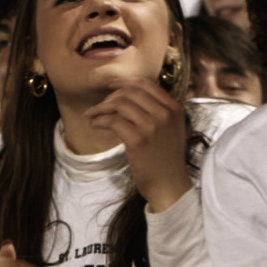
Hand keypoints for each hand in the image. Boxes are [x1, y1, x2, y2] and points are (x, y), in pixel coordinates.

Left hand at [91, 83, 189, 211]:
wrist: (169, 185)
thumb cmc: (167, 158)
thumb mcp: (171, 129)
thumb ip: (158, 110)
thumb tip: (130, 94)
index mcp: (174, 108)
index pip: (146, 83)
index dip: (125, 82)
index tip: (110, 86)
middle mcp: (164, 114)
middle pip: (131, 91)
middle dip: (111, 96)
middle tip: (100, 106)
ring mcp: (151, 126)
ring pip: (120, 104)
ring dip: (101, 108)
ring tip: (92, 115)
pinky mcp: (138, 140)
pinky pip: (113, 121)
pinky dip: (100, 120)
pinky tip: (95, 125)